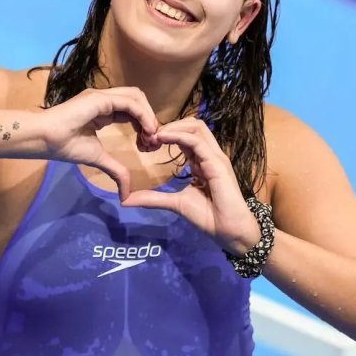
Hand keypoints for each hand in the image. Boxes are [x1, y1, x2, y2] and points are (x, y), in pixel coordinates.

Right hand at [40, 87, 159, 200]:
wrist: (45, 139)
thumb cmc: (65, 146)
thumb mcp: (98, 159)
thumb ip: (115, 170)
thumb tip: (126, 195)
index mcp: (102, 111)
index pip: (131, 110)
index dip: (144, 125)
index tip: (147, 145)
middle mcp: (104, 100)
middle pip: (137, 100)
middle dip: (149, 118)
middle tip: (153, 141)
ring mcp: (101, 97)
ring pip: (136, 97)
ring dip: (148, 115)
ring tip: (151, 136)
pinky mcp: (99, 98)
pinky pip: (129, 102)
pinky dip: (142, 114)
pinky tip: (146, 130)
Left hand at [120, 117, 260, 254]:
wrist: (229, 231)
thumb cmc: (209, 217)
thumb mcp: (175, 203)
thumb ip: (153, 198)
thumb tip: (126, 200)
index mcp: (201, 160)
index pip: (185, 135)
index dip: (166, 134)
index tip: (147, 142)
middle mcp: (209, 154)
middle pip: (192, 124)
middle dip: (170, 125)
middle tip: (149, 136)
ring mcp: (215, 156)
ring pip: (196, 126)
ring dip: (173, 127)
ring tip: (155, 135)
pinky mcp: (217, 163)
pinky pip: (197, 141)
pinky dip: (178, 136)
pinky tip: (162, 138)